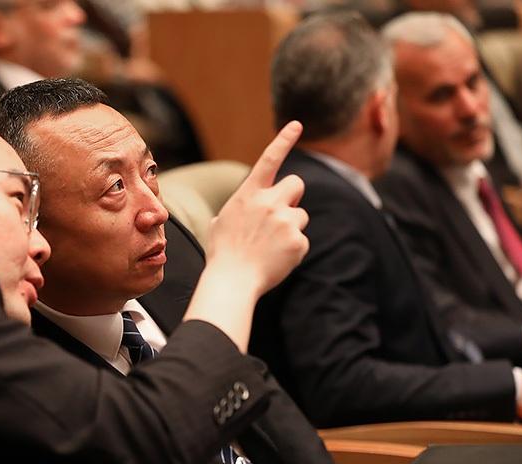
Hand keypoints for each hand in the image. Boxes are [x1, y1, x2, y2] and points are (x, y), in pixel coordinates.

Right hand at [206, 121, 308, 295]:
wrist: (232, 281)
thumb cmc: (222, 254)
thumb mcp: (219, 224)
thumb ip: (234, 211)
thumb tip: (234, 216)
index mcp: (248, 195)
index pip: (269, 160)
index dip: (284, 140)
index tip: (297, 124)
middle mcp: (269, 202)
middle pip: (296, 183)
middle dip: (293, 196)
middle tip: (281, 214)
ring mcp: (285, 221)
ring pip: (301, 215)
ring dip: (291, 227)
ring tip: (271, 246)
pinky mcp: (298, 241)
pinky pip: (302, 240)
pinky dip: (292, 250)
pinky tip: (276, 259)